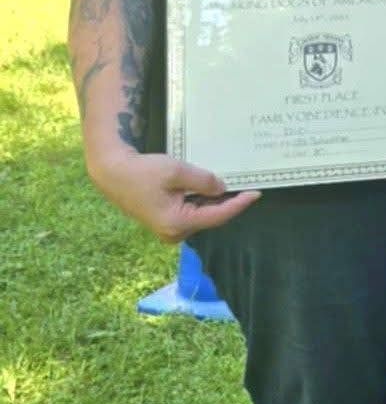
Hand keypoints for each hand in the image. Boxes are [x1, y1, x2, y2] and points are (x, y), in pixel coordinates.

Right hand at [88, 147, 258, 242]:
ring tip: (233, 187)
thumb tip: (222, 188)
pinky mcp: (164, 222)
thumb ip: (203, 181)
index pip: (217, 216)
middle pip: (210, 218)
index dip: (238, 204)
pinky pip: (190, 213)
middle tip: (247, 186)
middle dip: (228, 203)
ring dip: (215, 203)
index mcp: (177, 223)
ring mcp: (168, 230)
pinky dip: (202, 203)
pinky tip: (211, 190)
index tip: (256, 193)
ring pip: (201, 216)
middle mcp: (174, 233)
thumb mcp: (177, 171)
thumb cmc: (142, 171)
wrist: (112, 172)